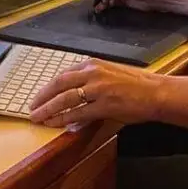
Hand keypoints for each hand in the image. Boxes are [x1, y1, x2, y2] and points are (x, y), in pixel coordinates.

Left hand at [29, 59, 163, 127]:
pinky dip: (64, 119)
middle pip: (59, 84)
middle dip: (42, 97)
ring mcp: (98, 89)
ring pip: (65, 99)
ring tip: (37, 117)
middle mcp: (93, 73)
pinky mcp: (104, 105)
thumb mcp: (110, 73)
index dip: (48, 86)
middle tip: (31, 107)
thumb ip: (91, 79)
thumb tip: (73, 91)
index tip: (39, 95)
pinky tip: (55, 124)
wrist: (156, 92)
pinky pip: (78, 113)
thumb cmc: (137, 84)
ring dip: (48, 109)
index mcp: (93, 64)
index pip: (64, 74)